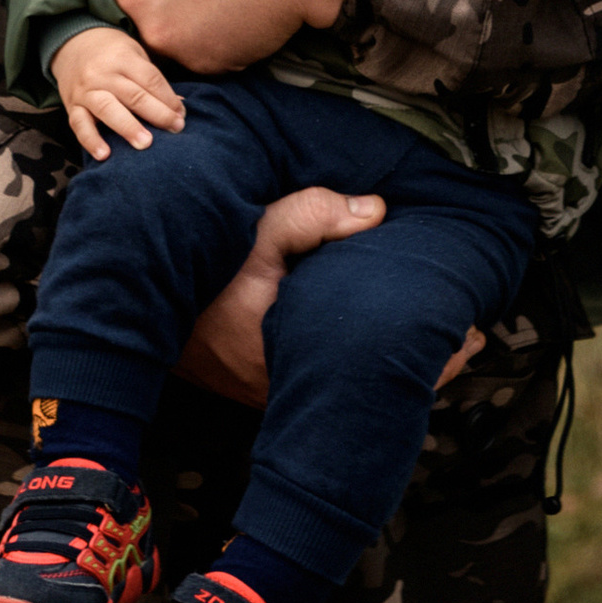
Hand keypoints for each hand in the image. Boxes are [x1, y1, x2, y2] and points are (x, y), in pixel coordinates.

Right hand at [54, 25, 187, 161]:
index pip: (150, 79)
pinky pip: (79, 125)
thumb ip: (152, 80)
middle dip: (157, 114)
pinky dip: (91, 140)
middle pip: (133, 95)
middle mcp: (103, 73)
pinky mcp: (72, 106)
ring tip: (145, 143)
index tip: (181, 115)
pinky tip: (104, 155)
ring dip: (128, 128)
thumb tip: (179, 108)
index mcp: (123, 57)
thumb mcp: (134, 54)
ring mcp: (86, 90)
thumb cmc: (113, 53)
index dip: (168, 99)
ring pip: (108, 109)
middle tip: (175, 129)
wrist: (73, 44)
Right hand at [170, 186, 485, 408]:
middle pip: (375, 385)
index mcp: (293, 358)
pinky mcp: (265, 385)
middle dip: (425, 362)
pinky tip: (381, 339)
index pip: (381, 369)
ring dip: (394, 361)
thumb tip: (377, 210)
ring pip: (353, 385)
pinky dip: (361, 360)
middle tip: (471, 336)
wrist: (130, 314)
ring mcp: (276, 392)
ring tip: (443, 340)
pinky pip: (328, 379)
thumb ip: (312, 215)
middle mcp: (288, 387)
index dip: (432, 354)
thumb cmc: (195, 275)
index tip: (471, 331)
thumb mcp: (253, 232)